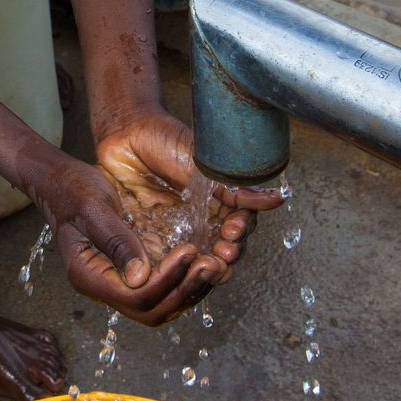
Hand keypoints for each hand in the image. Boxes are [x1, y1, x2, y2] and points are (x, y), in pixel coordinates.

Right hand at [17, 144, 227, 325]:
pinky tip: (203, 260)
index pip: (134, 297)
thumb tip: (139, 277)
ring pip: (160, 306)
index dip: (166, 280)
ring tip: (214, 264)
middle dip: (184, 291)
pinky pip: (162, 290)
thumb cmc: (74, 190)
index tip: (188, 251)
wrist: (62, 181)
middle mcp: (104, 286)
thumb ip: (116, 241)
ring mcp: (118, 282)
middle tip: (210, 263)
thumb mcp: (94, 208)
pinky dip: (185, 281)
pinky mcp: (132, 272)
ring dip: (189, 290)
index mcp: (88, 276)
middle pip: (151, 311)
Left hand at [95, 109, 284, 267]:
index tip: (233, 231)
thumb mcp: (205, 164)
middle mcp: (201, 218)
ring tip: (206, 260)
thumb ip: (236, 186)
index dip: (239, 232)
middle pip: (222, 247)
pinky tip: (179, 263)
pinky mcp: (153, 236)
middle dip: (227, 252)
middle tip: (223, 250)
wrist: (126, 135)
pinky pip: (167, 257)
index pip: (239, 226)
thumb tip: (274, 199)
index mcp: (219, 200)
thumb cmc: (166, 140)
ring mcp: (178, 228)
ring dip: (206, 262)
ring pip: (198, 256)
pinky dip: (176, 265)